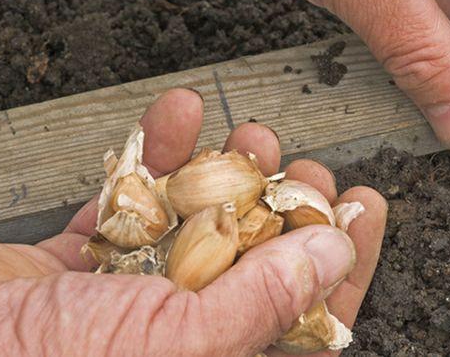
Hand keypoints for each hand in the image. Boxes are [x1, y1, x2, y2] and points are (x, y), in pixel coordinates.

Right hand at [0, 89, 386, 355]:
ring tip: (249, 135)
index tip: (365, 208)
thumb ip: (262, 301)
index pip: (307, 319)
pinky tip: (180, 115)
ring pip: (200, 221)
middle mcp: (181, 334)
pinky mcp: (84, 259)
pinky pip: (135, 197)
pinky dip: (156, 153)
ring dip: (227, 170)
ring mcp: (132, 294)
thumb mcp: (179, 344)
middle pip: (259, 261)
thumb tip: (333, 254)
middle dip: (286, 203)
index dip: (345, 264)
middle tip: (305, 166)